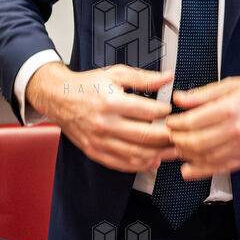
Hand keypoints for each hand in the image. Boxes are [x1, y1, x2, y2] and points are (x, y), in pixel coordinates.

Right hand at [26, 62, 174, 172]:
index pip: (149, 112)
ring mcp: (100, 140)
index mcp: (112, 102)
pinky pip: (121, 164)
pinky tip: (152, 161)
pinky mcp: (95, 151)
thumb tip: (168, 78)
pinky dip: (139, 165)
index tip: (173, 112)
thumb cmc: (88, 85)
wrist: (58, 98)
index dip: (166, 113)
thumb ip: (143, 78)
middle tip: (182, 136)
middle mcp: (105, 123)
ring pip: (135, 154)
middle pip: (145, 136)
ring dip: (159, 155)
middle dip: (168, 138)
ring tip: (173, 152)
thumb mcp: (116, 74)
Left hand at [165, 75, 239, 178]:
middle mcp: (235, 129)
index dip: (174, 124)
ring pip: (204, 158)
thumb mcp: (233, 84)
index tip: (169, 122)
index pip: (191, 121)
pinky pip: (220, 168)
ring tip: (178, 149)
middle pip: (194, 142)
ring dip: (186, 156)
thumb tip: (180, 98)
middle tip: (170, 136)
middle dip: (176, 141)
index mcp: (230, 108)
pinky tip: (190, 168)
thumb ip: (204, 93)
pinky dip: (201, 170)